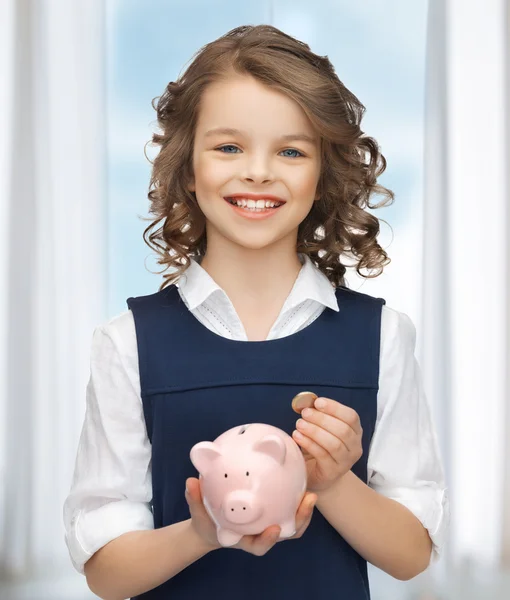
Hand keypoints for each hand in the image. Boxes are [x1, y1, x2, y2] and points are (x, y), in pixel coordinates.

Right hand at [185, 477, 316, 556]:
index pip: (257, 545)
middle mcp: (260, 534)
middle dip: (299, 522)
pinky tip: (299, 477)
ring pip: (292, 524)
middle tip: (307, 501)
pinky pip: (288, 509)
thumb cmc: (206, 521)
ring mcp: (269, 525)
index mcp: (243, 539)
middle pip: (285, 534)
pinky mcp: (274, 514)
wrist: (212, 525)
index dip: (268, 540)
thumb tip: (190, 482)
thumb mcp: (197, 512)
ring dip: (304, 512)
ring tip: (311, 493)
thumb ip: (195, 499)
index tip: (275, 530)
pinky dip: (295, 499)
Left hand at [292, 397, 362, 492]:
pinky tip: (297, 436)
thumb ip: (318, 415)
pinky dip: (309, 443)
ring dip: (314, 431)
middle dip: (322, 419)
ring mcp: (346, 462)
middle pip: (343, 430)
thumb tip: (305, 402)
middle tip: (304, 413)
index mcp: (355, 432)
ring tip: (299, 424)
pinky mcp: (333, 472)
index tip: (317, 402)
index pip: (351, 417)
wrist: (320, 476)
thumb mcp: (323, 429)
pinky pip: (322, 455)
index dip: (335, 408)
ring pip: (334, 444)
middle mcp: (355, 447)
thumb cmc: (321, 447)